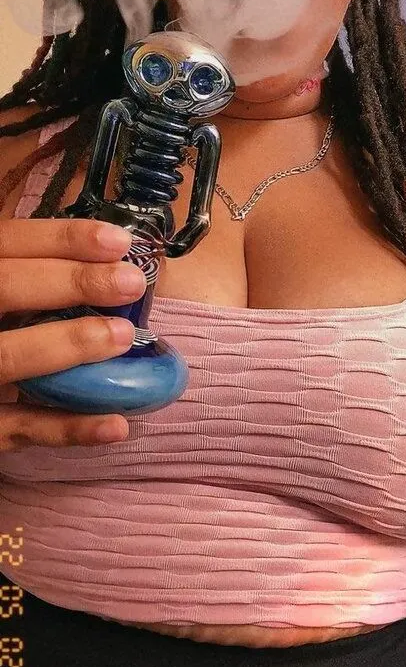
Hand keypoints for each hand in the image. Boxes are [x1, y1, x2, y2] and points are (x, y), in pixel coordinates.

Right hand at [0, 219, 146, 452]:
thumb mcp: (2, 298)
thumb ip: (28, 278)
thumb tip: (107, 265)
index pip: (7, 244)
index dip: (60, 239)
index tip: (118, 242)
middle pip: (6, 287)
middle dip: (72, 281)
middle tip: (131, 282)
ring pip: (9, 356)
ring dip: (69, 344)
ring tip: (123, 336)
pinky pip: (20, 427)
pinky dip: (68, 428)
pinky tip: (115, 424)